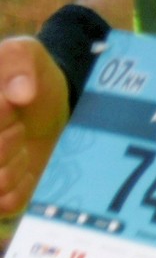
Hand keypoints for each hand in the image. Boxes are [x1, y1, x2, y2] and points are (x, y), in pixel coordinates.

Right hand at [0, 37, 70, 217]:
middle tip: (18, 126)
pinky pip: (5, 204)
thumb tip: (20, 94)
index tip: (10, 105)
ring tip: (20, 144)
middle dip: (6, 141)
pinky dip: (21, 188)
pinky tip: (25, 168)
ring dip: (12, 167)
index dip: (0, 117)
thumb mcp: (24, 53)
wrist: (49, 101)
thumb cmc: (29, 75)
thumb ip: (17, 60)